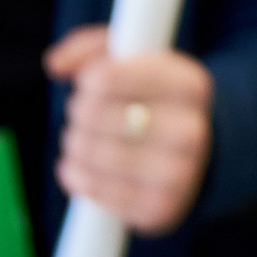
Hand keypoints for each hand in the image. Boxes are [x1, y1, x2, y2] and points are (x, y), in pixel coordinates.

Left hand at [45, 27, 213, 235]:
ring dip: (74, 145)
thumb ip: (92, 49)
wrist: (201, 152)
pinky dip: (77, 176)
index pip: (106, 77)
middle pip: (92, 115)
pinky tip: (87, 166)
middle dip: (79, 113)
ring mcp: (180, 173)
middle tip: (87, 115)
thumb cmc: (156, 100)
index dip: (88, 81)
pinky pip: (94, 189)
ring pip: (90, 153)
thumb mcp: (137, 61)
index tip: (93, 83)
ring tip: (86, 140)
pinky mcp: (161, 207)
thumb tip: (56, 63)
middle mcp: (192, 129)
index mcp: (191, 84)